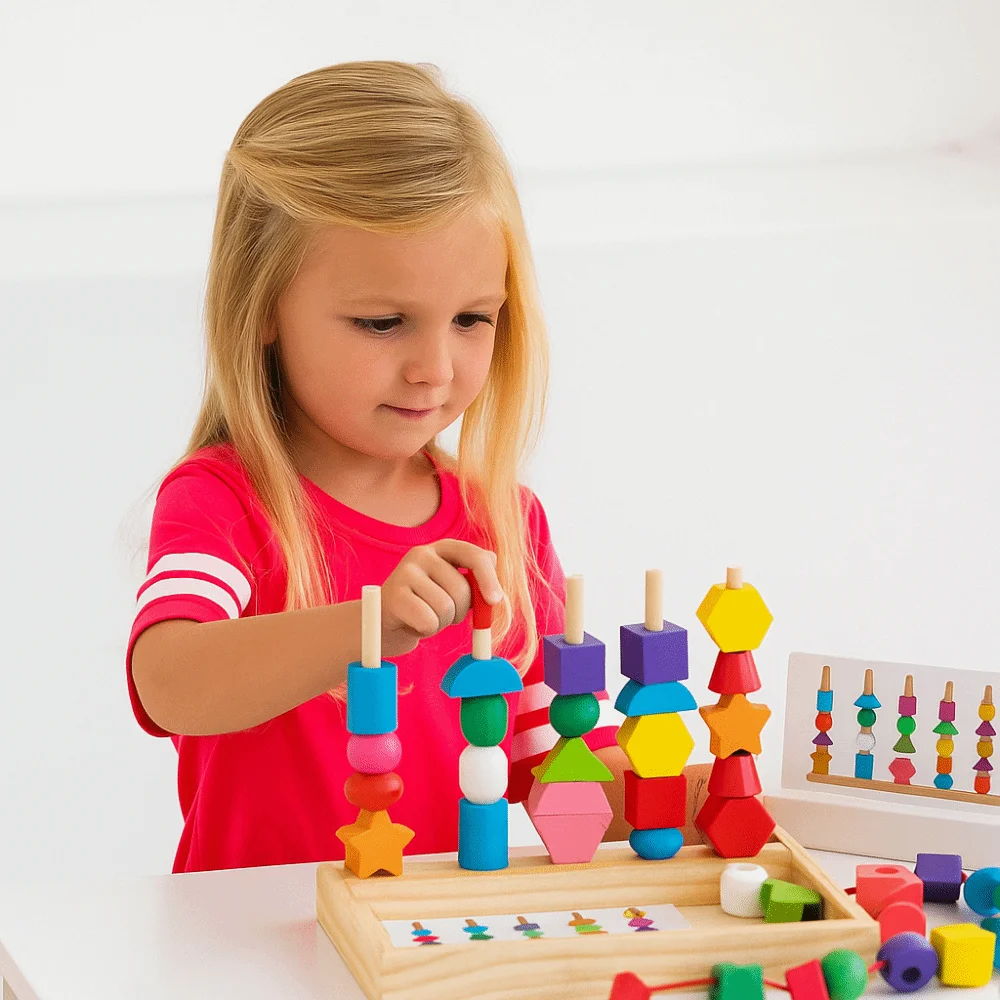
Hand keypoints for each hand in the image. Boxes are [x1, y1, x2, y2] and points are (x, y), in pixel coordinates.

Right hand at [379, 539, 503, 657]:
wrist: (386, 619)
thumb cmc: (426, 602)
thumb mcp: (451, 586)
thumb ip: (473, 575)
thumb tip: (493, 559)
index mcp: (442, 548)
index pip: (474, 555)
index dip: (488, 578)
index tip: (495, 601)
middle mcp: (422, 554)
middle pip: (461, 589)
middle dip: (460, 611)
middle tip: (445, 614)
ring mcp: (405, 572)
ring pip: (446, 608)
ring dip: (442, 623)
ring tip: (427, 617)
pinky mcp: (394, 595)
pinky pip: (428, 621)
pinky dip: (427, 630)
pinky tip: (414, 624)